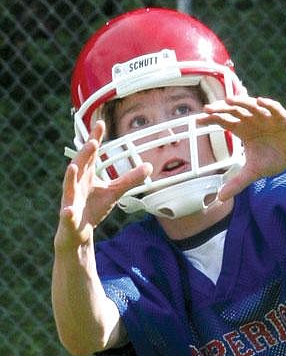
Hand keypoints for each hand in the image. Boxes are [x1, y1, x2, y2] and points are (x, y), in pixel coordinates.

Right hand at [54, 121, 151, 249]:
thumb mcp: (114, 191)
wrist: (78, 232)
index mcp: (86, 175)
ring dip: (70, 177)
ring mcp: (70, 200)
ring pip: (68, 187)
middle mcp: (76, 184)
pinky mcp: (69, 217)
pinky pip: (67, 215)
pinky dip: (67, 213)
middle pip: (79, 165)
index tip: (100, 123)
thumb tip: (149, 166)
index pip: (90, 154)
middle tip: (93, 142)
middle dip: (85, 154)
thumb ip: (129, 179)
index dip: (94, 139)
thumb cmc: (94, 207)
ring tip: (73, 167)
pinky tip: (68, 211)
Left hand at [200, 95, 285, 199]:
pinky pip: (274, 108)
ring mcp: (267, 117)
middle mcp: (253, 120)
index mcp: (244, 130)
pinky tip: (260, 101)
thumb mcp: (253, 172)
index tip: (197, 121)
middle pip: (234, 111)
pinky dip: (268, 104)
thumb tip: (220, 198)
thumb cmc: (275, 159)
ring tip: (229, 101)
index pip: (225, 121)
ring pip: (252, 106)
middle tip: (208, 109)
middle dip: (221, 109)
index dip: (212, 119)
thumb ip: (237, 182)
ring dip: (241, 102)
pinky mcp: (283, 118)